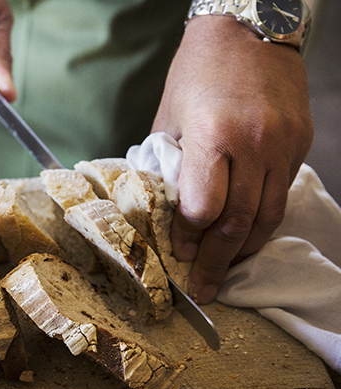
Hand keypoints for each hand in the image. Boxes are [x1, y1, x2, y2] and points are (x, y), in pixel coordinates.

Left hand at [152, 16, 312, 303]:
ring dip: (243, 250)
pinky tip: (243, 236)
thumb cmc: (199, 72)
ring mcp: (283, 146)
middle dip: (216, 261)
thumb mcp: (169, 117)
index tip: (177, 255)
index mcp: (214, 136)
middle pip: (237, 222)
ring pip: (267, 216)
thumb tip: (156, 211)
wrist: (251, 29)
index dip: (188, 238)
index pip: (203, 208)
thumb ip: (166, 165)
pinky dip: (261, 221)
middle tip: (203, 290)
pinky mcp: (300, 145)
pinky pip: (279, 195)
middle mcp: (255, 144)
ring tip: (224, 272)